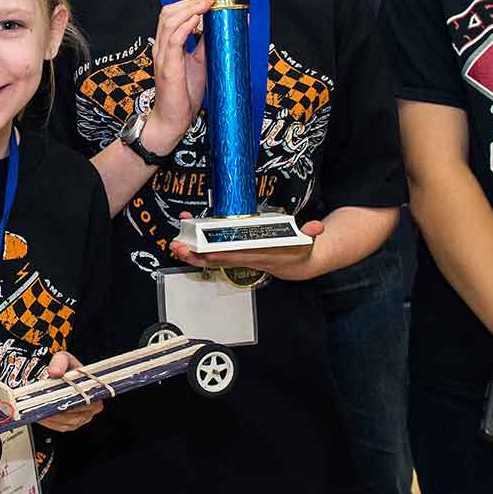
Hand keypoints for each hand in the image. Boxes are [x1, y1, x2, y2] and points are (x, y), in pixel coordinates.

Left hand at [37, 352, 105, 431]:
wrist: (56, 375)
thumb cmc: (64, 367)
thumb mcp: (62, 358)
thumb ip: (59, 362)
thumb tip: (54, 372)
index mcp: (95, 391)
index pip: (90, 402)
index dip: (76, 401)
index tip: (62, 398)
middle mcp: (90, 408)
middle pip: (77, 416)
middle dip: (62, 410)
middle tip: (47, 403)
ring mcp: (80, 418)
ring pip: (67, 423)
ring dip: (53, 416)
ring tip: (41, 407)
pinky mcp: (68, 424)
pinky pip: (59, 426)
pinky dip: (49, 421)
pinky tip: (41, 412)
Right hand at [140, 0, 212, 155]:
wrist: (173, 120)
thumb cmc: (184, 94)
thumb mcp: (200, 63)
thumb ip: (205, 45)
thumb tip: (222, 28)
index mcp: (168, 45)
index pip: (172, 15)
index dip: (189, 3)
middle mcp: (162, 47)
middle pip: (168, 13)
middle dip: (190, 1)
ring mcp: (163, 56)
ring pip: (169, 22)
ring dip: (190, 9)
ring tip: (207, 4)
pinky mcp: (168, 68)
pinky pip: (173, 40)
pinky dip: (185, 26)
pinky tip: (197, 20)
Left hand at [169, 218, 325, 279]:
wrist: (298, 265)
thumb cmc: (299, 251)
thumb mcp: (309, 242)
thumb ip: (312, 233)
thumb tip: (318, 227)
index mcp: (260, 256)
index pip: (237, 256)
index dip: (220, 254)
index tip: (204, 250)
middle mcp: (245, 259)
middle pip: (217, 259)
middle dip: (196, 254)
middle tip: (178, 247)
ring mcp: (238, 258)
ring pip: (211, 259)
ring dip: (191, 253)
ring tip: (174, 245)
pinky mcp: (235, 255)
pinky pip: (213, 254)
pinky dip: (198, 248)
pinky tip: (185, 240)